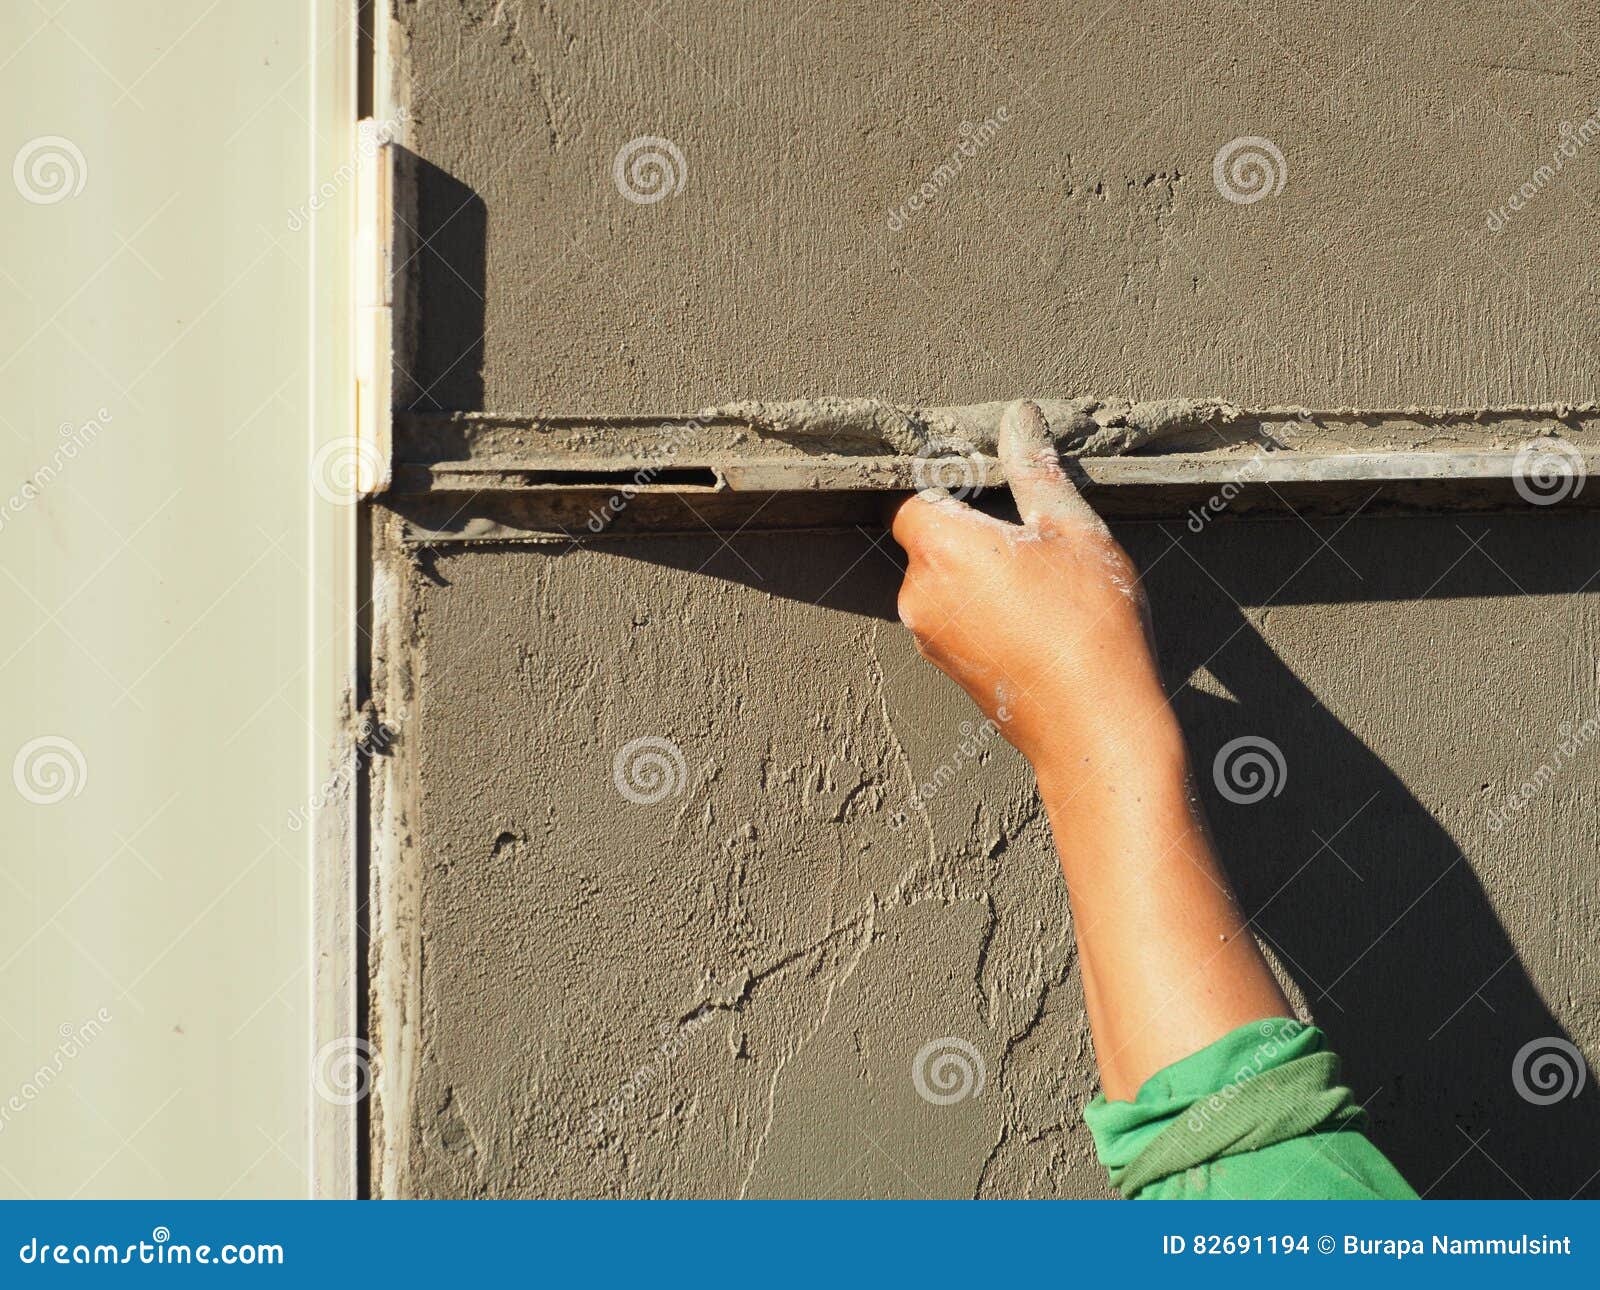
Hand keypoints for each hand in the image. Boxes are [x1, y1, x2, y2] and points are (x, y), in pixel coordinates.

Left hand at [888, 400, 1183, 794]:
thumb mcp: (1074, 530)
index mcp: (940, 548)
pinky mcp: (947, 670)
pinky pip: (955, 620)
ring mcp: (929, 637)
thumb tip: (1018, 421)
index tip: (990, 485)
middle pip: (930, 540)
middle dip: (974, 531)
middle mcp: (919, 594)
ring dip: (983, 574)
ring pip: (945, 582)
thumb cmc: (1089, 627)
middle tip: (1033, 537)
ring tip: (1045, 584)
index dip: (949, 484)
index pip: (914, 495)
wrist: (1095, 726)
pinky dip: (986, 611)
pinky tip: (1038, 619)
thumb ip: (1036, 471)